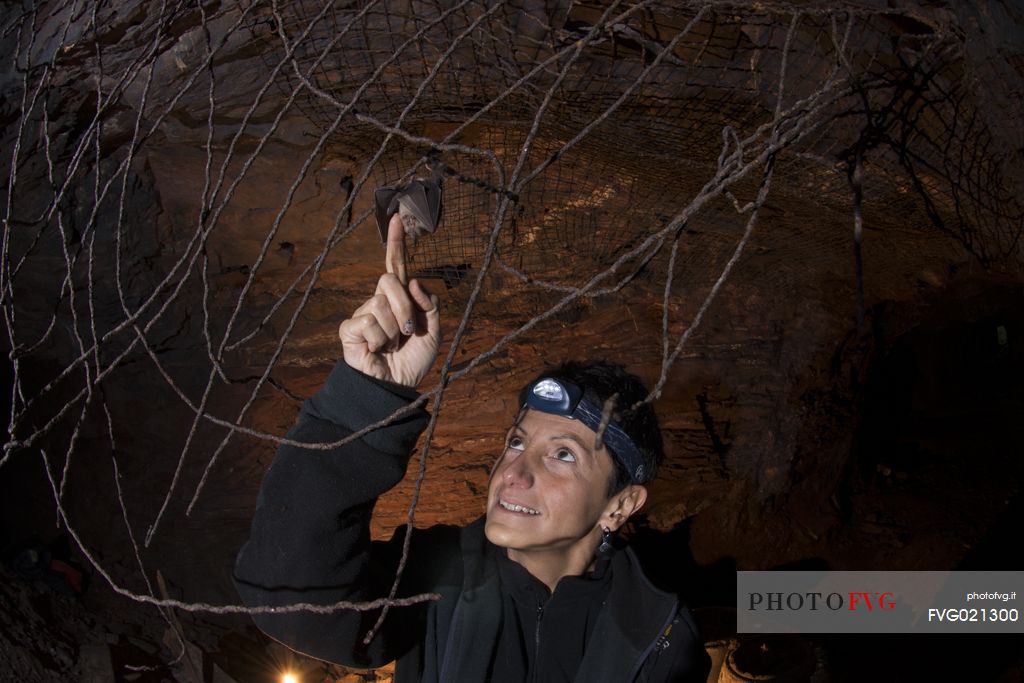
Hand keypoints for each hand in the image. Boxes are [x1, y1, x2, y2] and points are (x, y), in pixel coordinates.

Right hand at [338, 214, 440, 387]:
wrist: (396, 387)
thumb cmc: (413, 360)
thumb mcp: (434, 332)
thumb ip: (429, 304)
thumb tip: (412, 280)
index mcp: (399, 299)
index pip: (396, 266)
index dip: (395, 243)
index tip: (397, 218)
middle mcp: (379, 301)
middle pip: (389, 281)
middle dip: (404, 308)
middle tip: (408, 332)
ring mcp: (362, 314)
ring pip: (380, 304)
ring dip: (393, 329)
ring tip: (391, 346)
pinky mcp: (349, 329)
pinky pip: (368, 321)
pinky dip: (379, 339)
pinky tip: (376, 350)